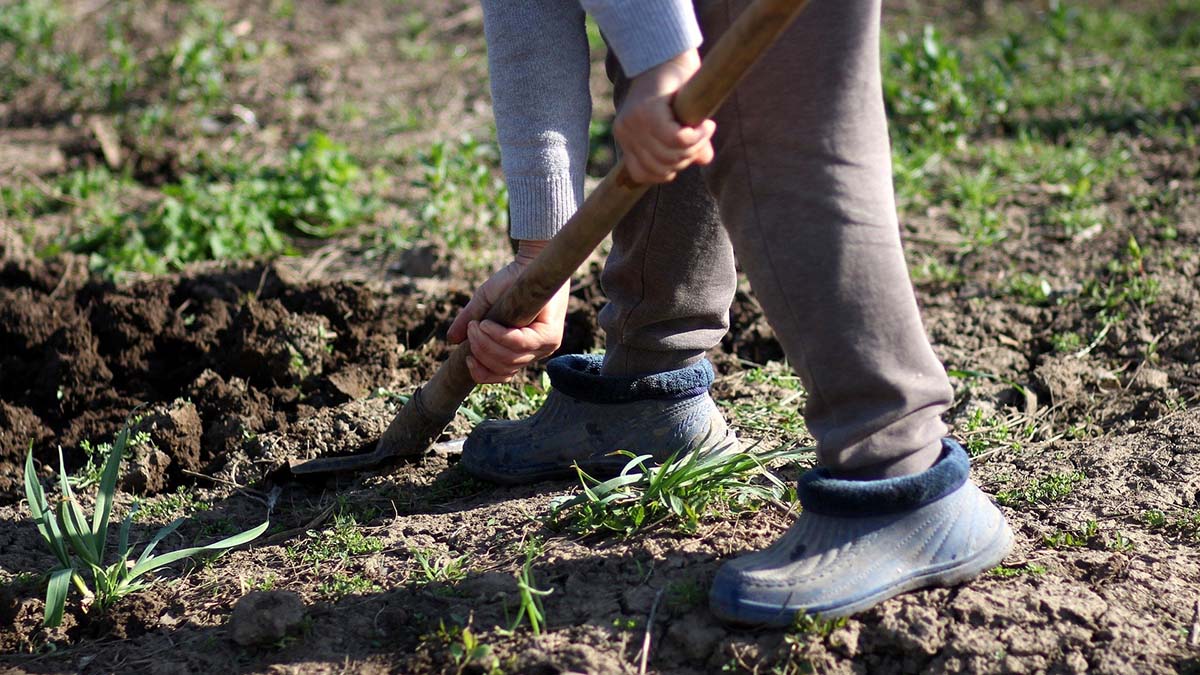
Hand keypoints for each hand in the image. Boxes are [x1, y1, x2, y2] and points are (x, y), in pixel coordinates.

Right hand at [447, 241, 569, 383]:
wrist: (529, 261)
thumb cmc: (509, 281)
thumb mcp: (484, 303)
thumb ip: (469, 321)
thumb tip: (451, 340)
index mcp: (522, 351)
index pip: (502, 375)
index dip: (482, 373)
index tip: (467, 358)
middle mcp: (536, 353)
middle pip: (503, 368)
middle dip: (480, 351)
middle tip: (471, 330)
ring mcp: (545, 346)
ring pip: (510, 359)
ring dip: (485, 343)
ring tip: (476, 325)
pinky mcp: (550, 336)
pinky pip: (519, 344)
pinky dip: (498, 336)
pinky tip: (486, 324)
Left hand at [613, 48, 715, 183]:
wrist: (668, 53)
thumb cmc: (675, 86)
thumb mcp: (679, 120)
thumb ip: (687, 145)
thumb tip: (705, 160)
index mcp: (626, 138)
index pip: (643, 174)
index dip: (668, 171)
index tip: (686, 153)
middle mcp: (625, 132)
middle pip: (660, 167)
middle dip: (686, 158)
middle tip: (701, 139)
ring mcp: (634, 123)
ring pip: (669, 155)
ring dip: (694, 147)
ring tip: (704, 131)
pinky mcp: (649, 112)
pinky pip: (677, 140)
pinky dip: (696, 137)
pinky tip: (706, 126)